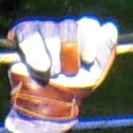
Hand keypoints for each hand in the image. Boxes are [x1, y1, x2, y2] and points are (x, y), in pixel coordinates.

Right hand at [5, 17, 119, 132]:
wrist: (46, 107)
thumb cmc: (72, 89)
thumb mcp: (93, 73)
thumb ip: (104, 50)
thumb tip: (110, 27)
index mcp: (81, 34)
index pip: (88, 24)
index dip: (89, 41)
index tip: (88, 61)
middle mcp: (62, 28)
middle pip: (68, 27)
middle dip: (69, 53)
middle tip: (67, 72)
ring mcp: (42, 28)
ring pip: (49, 31)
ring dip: (52, 56)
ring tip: (51, 73)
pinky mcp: (23, 34)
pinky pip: (29, 35)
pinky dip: (34, 51)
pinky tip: (40, 67)